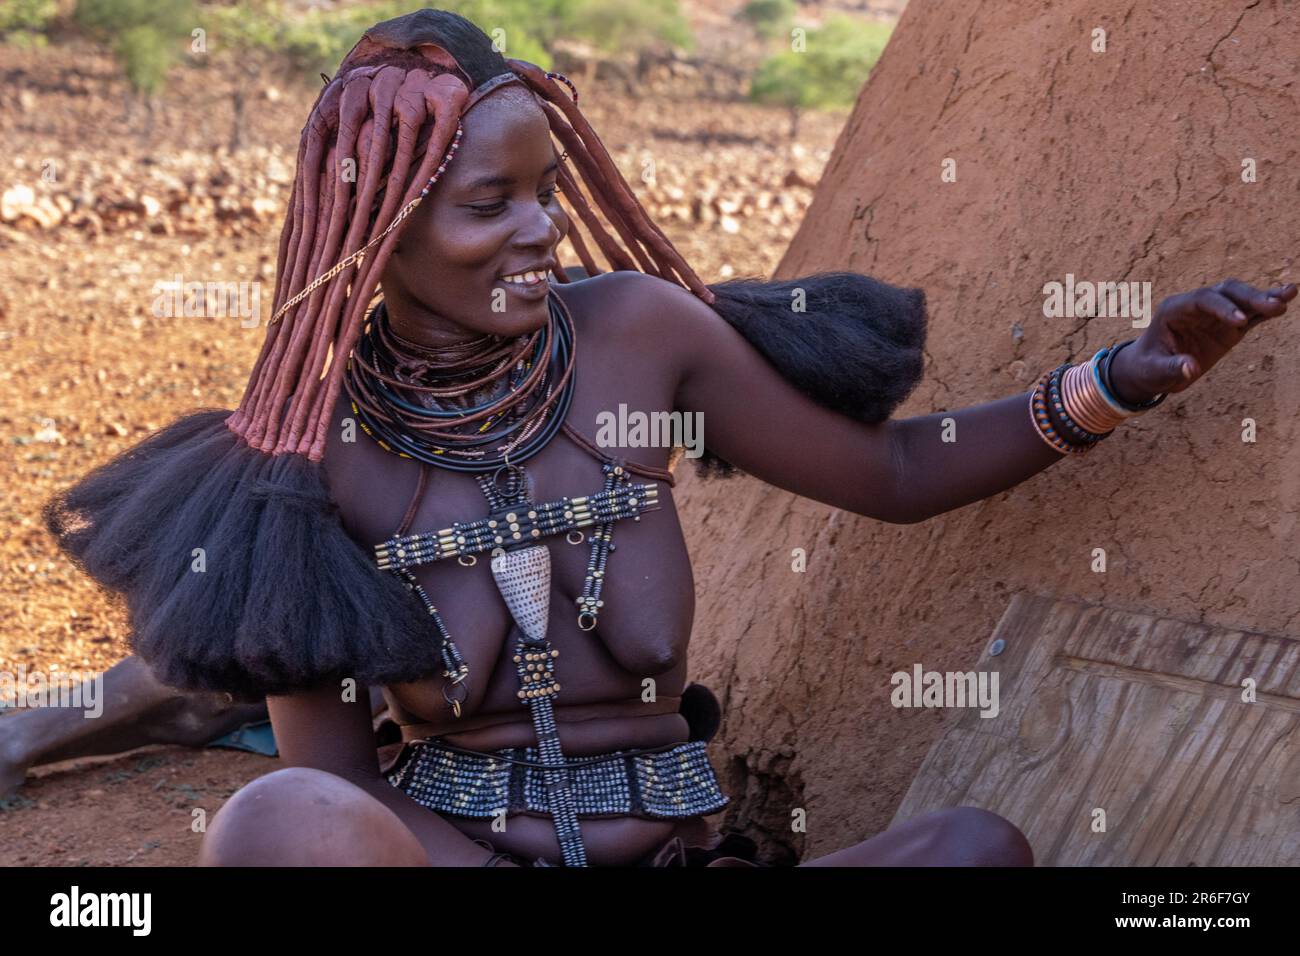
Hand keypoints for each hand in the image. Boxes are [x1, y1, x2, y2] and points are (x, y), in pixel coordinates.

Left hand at [1108, 279, 1296, 403]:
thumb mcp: (1154, 372)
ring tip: (1288, 295)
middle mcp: (1196, 307)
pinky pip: (1250, 315)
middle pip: (1226, 292)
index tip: (1239, 322)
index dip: (1221, 307)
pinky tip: (1287, 299)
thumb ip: (1171, 368)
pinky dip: (1266, 310)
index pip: (1201, 300)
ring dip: (1264, 298)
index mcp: (1174, 310)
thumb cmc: (1148, 368)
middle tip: (1273, 306)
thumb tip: (1191, 368)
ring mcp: (1214, 315)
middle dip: (1249, 297)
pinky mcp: (1228, 327)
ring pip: (1241, 299)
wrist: (1150, 370)